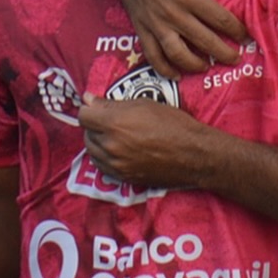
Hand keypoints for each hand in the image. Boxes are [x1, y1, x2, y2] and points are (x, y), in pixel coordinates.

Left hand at [79, 97, 213, 188]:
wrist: (194, 155)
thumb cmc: (174, 124)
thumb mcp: (145, 104)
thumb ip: (112, 104)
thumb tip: (88, 100)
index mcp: (115, 123)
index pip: (83, 115)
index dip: (90, 109)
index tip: (99, 109)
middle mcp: (111, 145)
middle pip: (86, 134)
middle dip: (95, 126)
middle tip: (111, 122)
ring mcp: (116, 164)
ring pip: (92, 151)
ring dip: (98, 142)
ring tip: (115, 136)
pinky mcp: (123, 177)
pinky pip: (101, 166)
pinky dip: (105, 157)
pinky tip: (118, 151)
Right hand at [104, 0, 258, 78]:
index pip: (221, 20)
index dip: (238, 31)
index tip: (247, 38)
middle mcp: (173, 14)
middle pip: (205, 42)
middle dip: (224, 53)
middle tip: (235, 59)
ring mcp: (156, 23)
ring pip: (179, 54)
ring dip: (196, 65)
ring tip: (207, 67)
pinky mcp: (141, 27)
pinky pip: (153, 55)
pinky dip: (164, 69)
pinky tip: (176, 75)